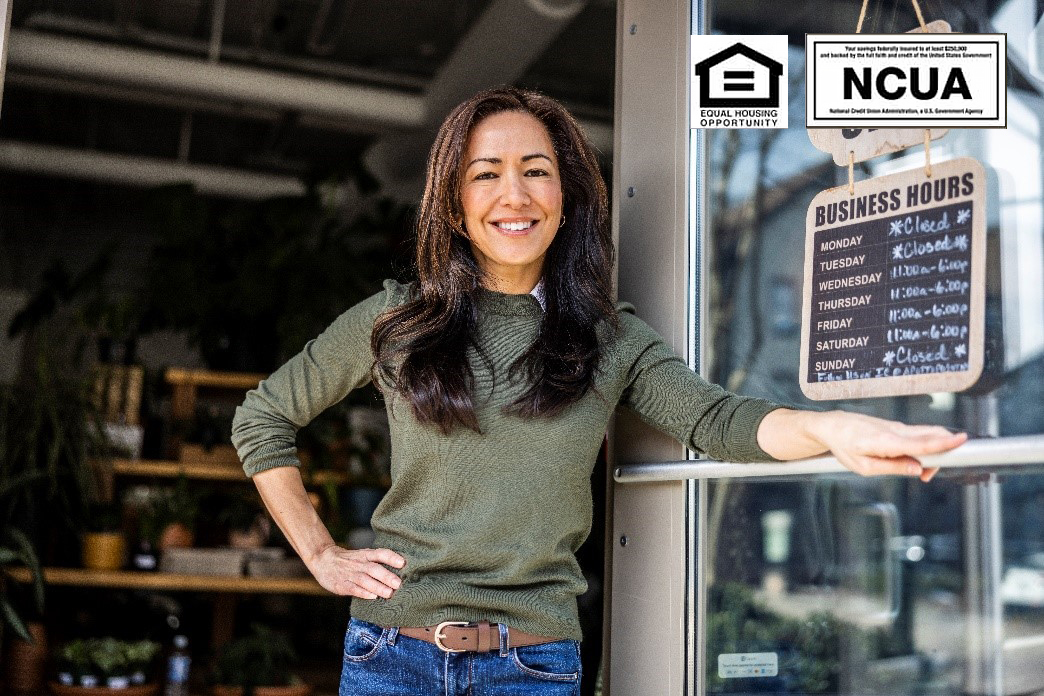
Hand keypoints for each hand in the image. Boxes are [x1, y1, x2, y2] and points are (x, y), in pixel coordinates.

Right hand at [307, 545, 404, 598]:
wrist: (323, 559)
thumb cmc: (349, 560)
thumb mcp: (362, 556)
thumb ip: (376, 562)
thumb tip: (399, 572)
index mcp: (365, 555)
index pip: (380, 554)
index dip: (391, 557)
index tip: (402, 563)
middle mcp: (358, 563)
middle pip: (374, 568)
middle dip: (387, 576)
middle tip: (399, 583)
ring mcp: (349, 574)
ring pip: (364, 579)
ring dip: (377, 586)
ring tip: (389, 593)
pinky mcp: (342, 585)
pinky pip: (353, 588)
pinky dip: (363, 593)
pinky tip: (373, 597)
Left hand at [807, 411, 966, 481]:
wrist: (832, 426)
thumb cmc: (844, 446)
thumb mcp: (864, 467)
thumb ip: (893, 467)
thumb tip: (917, 470)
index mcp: (886, 441)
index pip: (921, 443)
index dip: (943, 443)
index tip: (963, 440)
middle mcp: (895, 430)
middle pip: (931, 435)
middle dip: (943, 452)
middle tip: (928, 474)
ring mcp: (897, 426)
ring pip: (927, 434)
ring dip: (934, 452)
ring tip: (920, 471)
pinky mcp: (897, 427)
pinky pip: (918, 435)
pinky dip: (925, 447)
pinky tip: (914, 460)